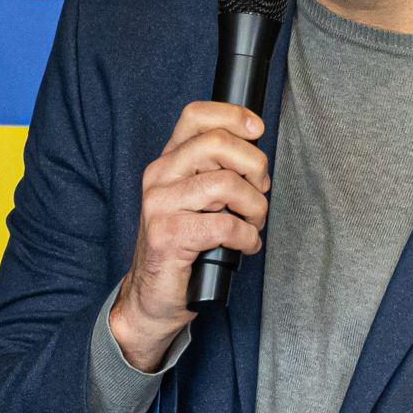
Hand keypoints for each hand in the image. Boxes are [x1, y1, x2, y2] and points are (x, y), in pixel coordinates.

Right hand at [109, 101, 270, 371]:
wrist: (152, 297)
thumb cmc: (184, 246)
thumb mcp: (198, 199)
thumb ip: (216, 171)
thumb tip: (256, 155)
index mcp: (168, 161)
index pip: (196, 116)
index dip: (232, 115)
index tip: (257, 129)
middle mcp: (159, 176)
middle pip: (218, 144)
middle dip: (254, 166)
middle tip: (260, 190)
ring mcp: (159, 205)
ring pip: (226, 184)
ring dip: (255, 207)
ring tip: (253, 223)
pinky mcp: (167, 236)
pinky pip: (225, 225)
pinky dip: (247, 236)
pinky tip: (245, 245)